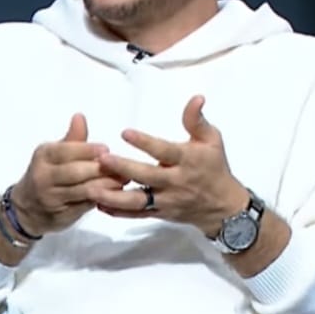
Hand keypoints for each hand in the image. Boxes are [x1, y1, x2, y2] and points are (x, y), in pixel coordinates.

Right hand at [10, 114, 128, 236]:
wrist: (26, 208)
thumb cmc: (46, 174)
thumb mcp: (54, 154)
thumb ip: (72, 139)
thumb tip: (80, 117)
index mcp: (43, 156)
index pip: (66, 151)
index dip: (88, 151)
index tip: (106, 150)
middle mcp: (44, 176)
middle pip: (76, 172)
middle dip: (100, 169)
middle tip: (122, 166)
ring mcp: (52, 197)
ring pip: (83, 190)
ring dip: (106, 185)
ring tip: (122, 180)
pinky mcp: (62, 214)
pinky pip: (85, 206)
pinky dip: (101, 199)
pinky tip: (114, 194)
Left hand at [92, 95, 249, 237]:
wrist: (223, 208)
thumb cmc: (214, 167)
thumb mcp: (212, 140)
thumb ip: (196, 120)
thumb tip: (196, 98)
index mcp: (188, 161)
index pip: (165, 151)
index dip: (145, 143)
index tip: (125, 133)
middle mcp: (176, 182)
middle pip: (147, 176)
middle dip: (122, 168)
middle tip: (100, 159)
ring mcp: (166, 201)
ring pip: (138, 201)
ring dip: (114, 196)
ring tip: (91, 188)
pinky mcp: (159, 214)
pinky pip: (136, 215)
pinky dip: (117, 212)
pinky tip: (98, 204)